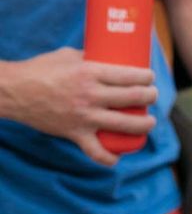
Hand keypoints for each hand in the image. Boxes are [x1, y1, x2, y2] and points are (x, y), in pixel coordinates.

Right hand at [7, 47, 156, 165]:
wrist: (16, 92)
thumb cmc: (42, 68)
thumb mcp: (70, 55)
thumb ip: (90, 59)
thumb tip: (110, 59)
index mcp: (90, 72)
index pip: (128, 75)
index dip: (145, 77)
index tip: (151, 76)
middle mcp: (90, 95)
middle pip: (130, 98)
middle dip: (149, 96)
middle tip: (153, 95)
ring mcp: (83, 117)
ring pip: (121, 124)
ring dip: (141, 125)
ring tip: (150, 123)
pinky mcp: (74, 133)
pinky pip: (95, 151)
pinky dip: (108, 158)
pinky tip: (118, 157)